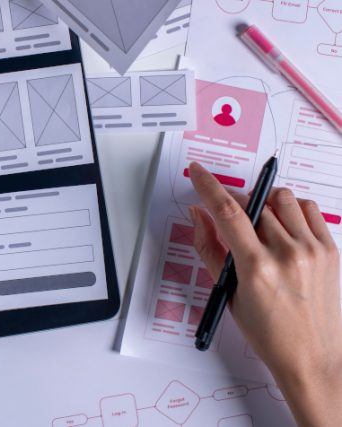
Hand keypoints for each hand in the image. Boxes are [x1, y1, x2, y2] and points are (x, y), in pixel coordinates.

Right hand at [188, 162, 341, 426]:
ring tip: (259, 224)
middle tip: (229, 219)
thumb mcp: (227, 292)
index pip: (227, 212)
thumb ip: (209, 248)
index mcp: (256, 268)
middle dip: (234, 203)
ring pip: (280, 199)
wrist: (312, 355)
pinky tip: (282, 226)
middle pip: (252, 204)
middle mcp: (287, 254)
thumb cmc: (268, 332)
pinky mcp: (329, 249)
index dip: (208, 186)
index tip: (198, 172)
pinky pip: (307, 208)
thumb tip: (198, 215)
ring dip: (263, 203)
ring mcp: (312, 250)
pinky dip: (290, 209)